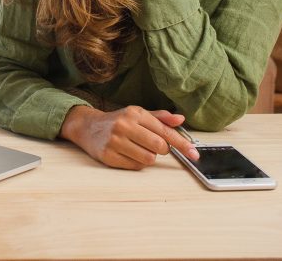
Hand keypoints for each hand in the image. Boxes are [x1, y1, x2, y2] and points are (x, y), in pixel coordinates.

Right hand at [59, 105, 199, 169]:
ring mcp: (115, 141)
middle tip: (152, 145)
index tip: (194, 153)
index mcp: (135, 113)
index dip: (182, 143)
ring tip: (137, 148)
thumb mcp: (137, 114)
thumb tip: (180, 119)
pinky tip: (128, 154)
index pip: (164, 131)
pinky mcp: (109, 156)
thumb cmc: (117, 121)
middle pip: (159, 147)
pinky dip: (137, 163)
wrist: (87, 127)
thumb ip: (160, 118)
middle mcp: (125, 125)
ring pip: (148, 159)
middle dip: (161, 149)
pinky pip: (135, 166)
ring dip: (148, 156)